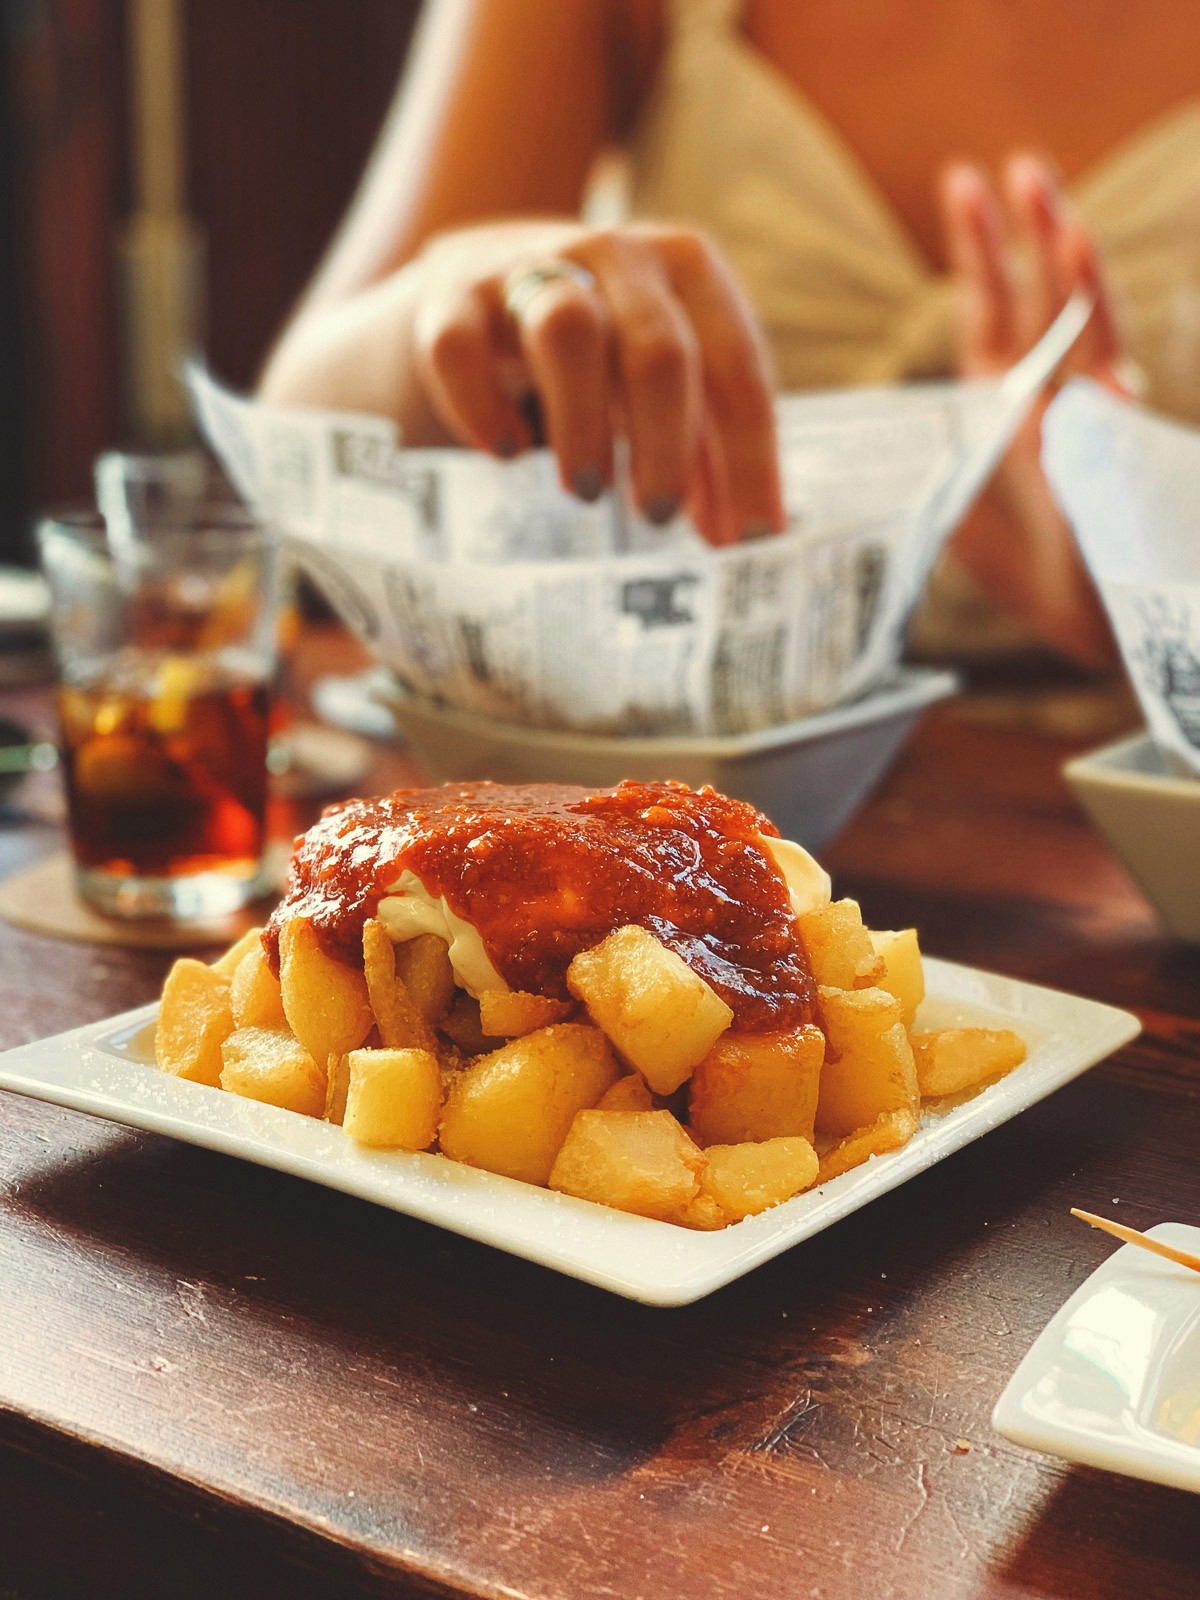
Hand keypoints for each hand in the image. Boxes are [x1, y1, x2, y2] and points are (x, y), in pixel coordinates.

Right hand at [410, 221, 784, 544]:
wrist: (486, 282)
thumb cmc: (602, 350)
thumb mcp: (666, 381)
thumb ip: (707, 449)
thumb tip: (740, 541)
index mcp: (689, 270)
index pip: (738, 371)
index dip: (751, 463)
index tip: (749, 543)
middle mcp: (616, 255)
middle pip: (659, 351)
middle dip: (666, 445)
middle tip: (657, 516)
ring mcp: (531, 267)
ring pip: (567, 332)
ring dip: (583, 422)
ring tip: (587, 491)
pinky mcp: (454, 296)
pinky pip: (462, 348)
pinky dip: (483, 407)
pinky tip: (505, 453)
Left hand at [938, 154, 1123, 663]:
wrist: (1091, 618)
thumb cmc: (1027, 570)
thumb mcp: (955, 511)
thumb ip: (933, 463)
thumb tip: (878, 439)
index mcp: (1005, 402)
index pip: (991, 310)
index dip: (981, 251)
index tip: (965, 183)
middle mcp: (1054, 395)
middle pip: (1043, 300)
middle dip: (1033, 235)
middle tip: (1018, 167)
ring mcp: (1098, 417)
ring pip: (1088, 330)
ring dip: (1074, 275)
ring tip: (1060, 217)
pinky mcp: (1126, 453)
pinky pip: (1116, 400)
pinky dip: (1103, 362)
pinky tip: (1096, 335)